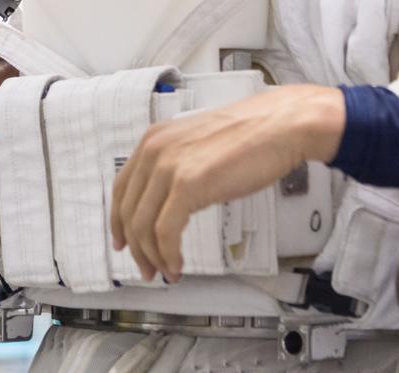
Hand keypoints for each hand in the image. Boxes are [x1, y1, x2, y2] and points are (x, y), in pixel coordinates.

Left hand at [109, 84, 344, 282]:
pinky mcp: (188, 185)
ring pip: (143, 226)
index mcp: (154, 140)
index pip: (122, 189)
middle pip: (129, 212)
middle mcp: (155, 151)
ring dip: (152, 257)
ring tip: (166, 272)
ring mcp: (169, 167)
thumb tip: (168, 203)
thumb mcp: (198, 144)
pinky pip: (165, 232)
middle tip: (148, 268)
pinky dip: (168, 254)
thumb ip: (177, 166)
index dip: (119, 222)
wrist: (279, 127)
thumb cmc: (250, 136)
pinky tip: (177, 264)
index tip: (124, 242)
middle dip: (136, 248)